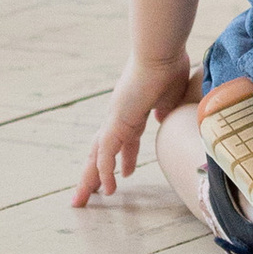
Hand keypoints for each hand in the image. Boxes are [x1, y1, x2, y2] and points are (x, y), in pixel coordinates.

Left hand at [73, 51, 200, 205]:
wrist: (159, 52)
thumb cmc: (169, 67)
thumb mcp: (170, 96)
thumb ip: (164, 110)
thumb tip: (162, 120)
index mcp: (132, 113)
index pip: (123, 142)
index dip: (123, 159)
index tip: (125, 174)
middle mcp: (117, 118)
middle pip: (100, 152)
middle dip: (94, 175)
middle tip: (86, 195)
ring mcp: (114, 120)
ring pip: (97, 156)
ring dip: (90, 179)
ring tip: (82, 200)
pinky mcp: (116, 123)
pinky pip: (107, 154)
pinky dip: (105, 172)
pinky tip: (109, 189)